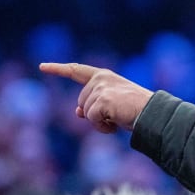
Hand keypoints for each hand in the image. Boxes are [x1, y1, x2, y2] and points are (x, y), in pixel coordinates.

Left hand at [39, 62, 153, 132]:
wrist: (151, 113)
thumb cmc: (135, 110)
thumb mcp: (111, 105)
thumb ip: (93, 105)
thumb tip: (77, 112)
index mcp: (104, 76)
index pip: (77, 71)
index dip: (58, 69)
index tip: (42, 66)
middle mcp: (101, 79)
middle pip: (81, 102)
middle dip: (93, 114)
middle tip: (113, 116)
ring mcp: (101, 88)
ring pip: (85, 112)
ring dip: (99, 122)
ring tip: (117, 119)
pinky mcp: (102, 99)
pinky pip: (92, 119)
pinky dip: (102, 127)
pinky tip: (114, 125)